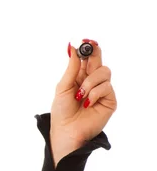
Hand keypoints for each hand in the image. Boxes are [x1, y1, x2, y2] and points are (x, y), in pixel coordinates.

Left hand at [50, 40, 116, 166]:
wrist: (66, 130)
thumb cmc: (62, 111)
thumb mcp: (63, 86)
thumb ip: (71, 68)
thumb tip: (72, 47)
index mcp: (79, 77)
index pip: (87, 59)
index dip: (88, 48)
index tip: (86, 40)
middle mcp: (92, 82)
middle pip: (99, 61)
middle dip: (95, 53)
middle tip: (90, 46)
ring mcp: (102, 90)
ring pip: (104, 72)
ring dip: (90, 82)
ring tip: (80, 95)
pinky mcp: (110, 100)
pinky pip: (106, 87)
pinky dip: (95, 93)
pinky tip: (88, 102)